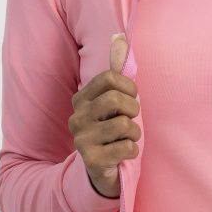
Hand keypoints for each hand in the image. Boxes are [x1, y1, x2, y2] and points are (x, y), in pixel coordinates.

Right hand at [72, 33, 140, 198]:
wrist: (101, 172)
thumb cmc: (112, 134)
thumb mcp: (113, 105)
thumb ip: (116, 79)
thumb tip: (121, 39)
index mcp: (81, 99)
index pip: (110, 78)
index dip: (129, 87)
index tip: (132, 98)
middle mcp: (77, 117)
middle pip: (116, 99)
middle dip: (133, 110)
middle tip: (131, 120)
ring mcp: (81, 139)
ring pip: (124, 124)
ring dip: (135, 133)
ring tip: (128, 138)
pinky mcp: (91, 159)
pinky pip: (126, 147)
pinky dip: (132, 150)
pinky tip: (124, 153)